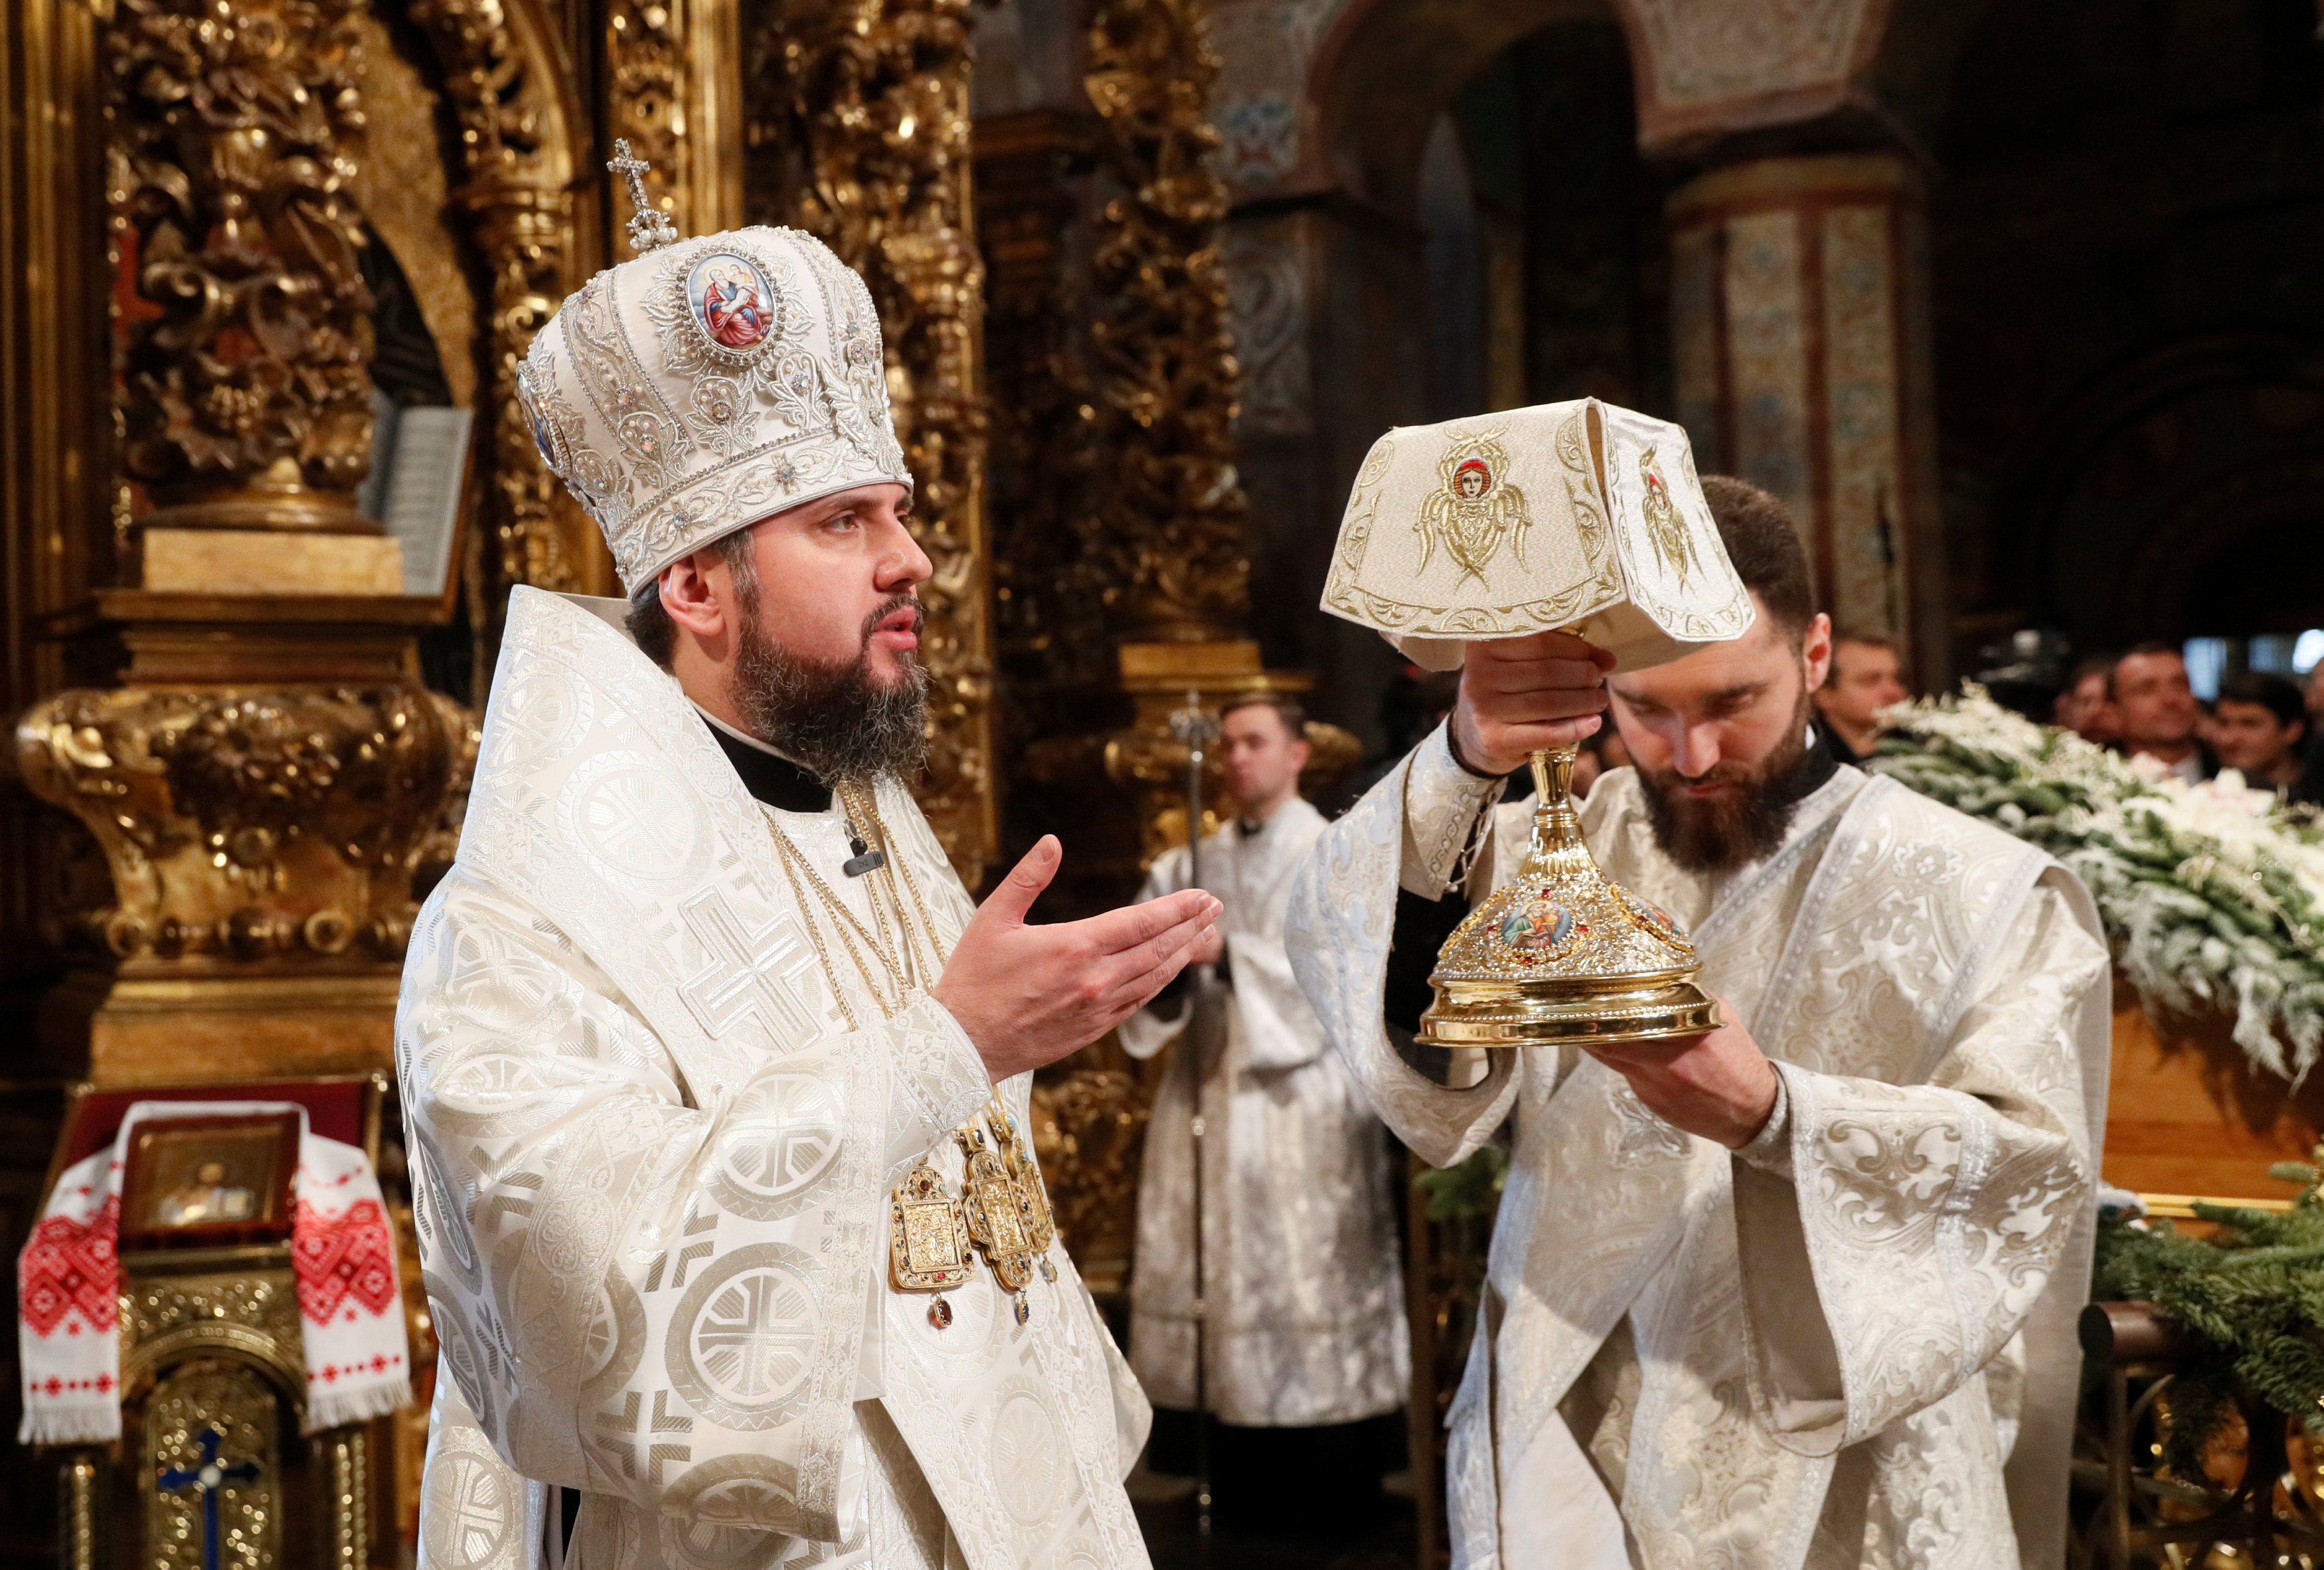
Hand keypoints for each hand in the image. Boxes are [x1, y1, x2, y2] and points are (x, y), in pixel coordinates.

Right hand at [932, 836, 1221, 1081]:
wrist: (962, 1044)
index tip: (1202, 894)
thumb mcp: (993, 918)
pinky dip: (1160, 983)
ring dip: (1183, 954)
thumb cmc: (973, 979)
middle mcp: (1095, 980)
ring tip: (1204, 935)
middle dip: (1191, 926)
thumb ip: (1028, 877)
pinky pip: (1138, 1003)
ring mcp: (1097, 1008)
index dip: (1177, 907)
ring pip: (1154, 978)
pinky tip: (1169, 971)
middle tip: (1215, 907)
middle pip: (1158, 949)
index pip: (1141, 921)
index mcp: (1075, 947)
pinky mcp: (1093, 1030)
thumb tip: (1053, 841)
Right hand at [1448, 630, 1617, 775]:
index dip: (1576, 649)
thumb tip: (1607, 659)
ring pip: (1548, 702)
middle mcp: (1479, 674)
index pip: (1540, 642)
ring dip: (1583, 701)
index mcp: (1484, 646)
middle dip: (1582, 674)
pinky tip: (1592, 723)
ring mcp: (1484, 709)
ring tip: (1599, 700)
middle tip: (1598, 679)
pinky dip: (1575, 728)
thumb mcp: (1519, 667)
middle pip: (1546, 672)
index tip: (1598, 657)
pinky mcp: (1494, 739)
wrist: (1471, 737)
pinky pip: (1545, 732)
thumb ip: (1557, 656)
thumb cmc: (1503, 693)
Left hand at [1584, 996, 1777, 1149]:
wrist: (1755, 1111)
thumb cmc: (1738, 1059)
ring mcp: (1658, 1085)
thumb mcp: (1720, 1018)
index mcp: (1689, 1031)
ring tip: (1589, 1029)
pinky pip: (1628, 1076)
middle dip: (1590, 1029)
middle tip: (1577, 1013)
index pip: (1634, 1016)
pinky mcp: (1653, 1102)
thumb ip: (1688, 998)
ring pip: (1613, 1060)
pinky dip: (1623, 1063)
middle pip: (1611, 1042)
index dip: (1605, 1009)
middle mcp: (1669, 1060)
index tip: (1589, 997)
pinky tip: (1623, 1054)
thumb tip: (1657, 982)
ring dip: (1599, 1045)